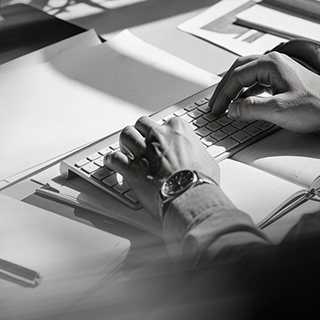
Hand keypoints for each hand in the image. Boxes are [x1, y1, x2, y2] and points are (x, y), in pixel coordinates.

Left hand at [104, 115, 219, 220]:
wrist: (190, 196)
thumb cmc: (200, 180)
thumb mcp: (207, 160)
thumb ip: (198, 153)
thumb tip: (200, 158)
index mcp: (178, 130)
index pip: (166, 122)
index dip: (163, 133)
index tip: (163, 140)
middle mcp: (159, 136)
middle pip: (142, 124)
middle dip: (140, 132)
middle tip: (141, 141)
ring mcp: (144, 151)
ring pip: (126, 135)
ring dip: (125, 142)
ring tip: (125, 148)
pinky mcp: (132, 168)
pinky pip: (114, 158)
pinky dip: (111, 160)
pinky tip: (112, 162)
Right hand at [209, 52, 319, 137]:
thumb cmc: (316, 106)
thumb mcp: (278, 110)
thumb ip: (250, 109)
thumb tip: (232, 109)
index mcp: (271, 63)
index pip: (237, 75)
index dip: (223, 94)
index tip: (216, 108)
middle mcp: (274, 63)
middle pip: (240, 71)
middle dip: (225, 89)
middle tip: (215, 105)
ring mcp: (280, 70)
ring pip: (249, 76)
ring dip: (235, 90)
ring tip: (226, 105)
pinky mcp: (284, 81)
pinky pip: (259, 83)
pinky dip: (247, 93)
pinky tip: (244, 104)